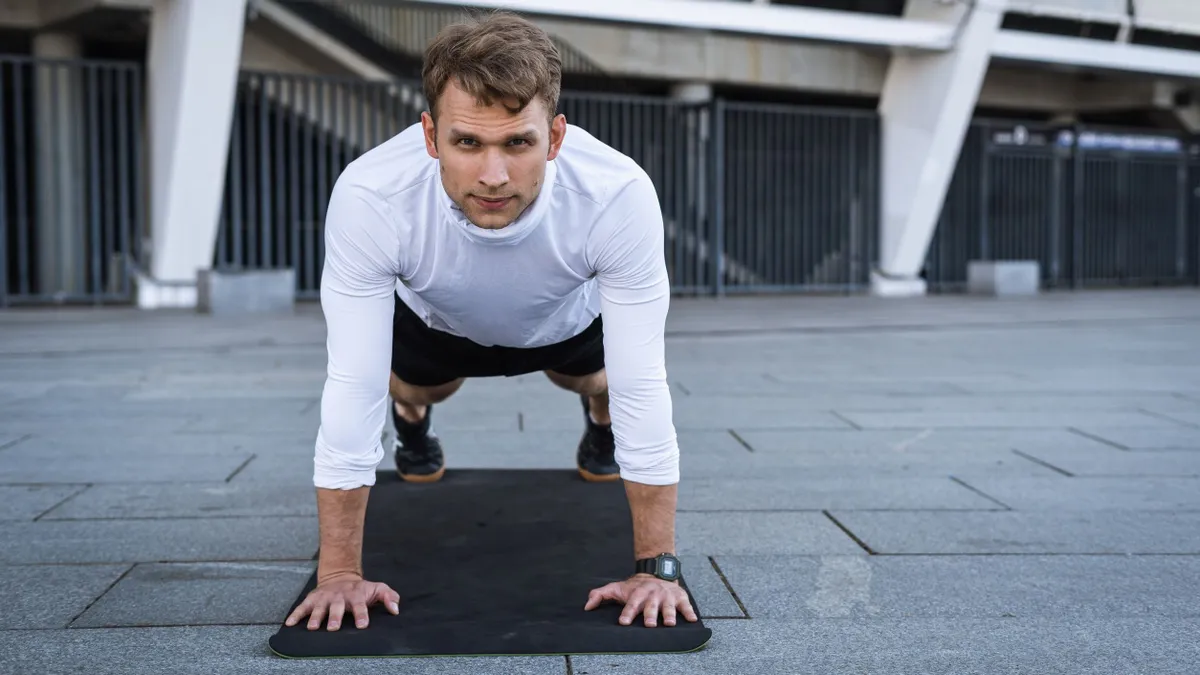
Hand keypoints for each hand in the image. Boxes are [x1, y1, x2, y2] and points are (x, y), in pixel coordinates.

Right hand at [284, 572, 399, 630]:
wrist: (341, 577)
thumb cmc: (361, 589)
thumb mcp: (378, 588)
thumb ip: (389, 597)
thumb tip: (396, 610)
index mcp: (355, 594)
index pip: (359, 604)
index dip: (361, 614)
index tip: (362, 625)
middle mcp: (339, 596)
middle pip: (336, 606)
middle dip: (334, 617)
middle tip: (332, 628)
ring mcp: (324, 597)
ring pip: (319, 607)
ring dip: (315, 617)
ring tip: (312, 627)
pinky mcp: (312, 599)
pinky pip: (302, 607)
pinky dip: (295, 614)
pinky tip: (289, 623)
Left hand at [584, 574, 698, 626]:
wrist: (656, 571)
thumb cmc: (634, 587)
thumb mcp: (616, 588)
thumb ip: (600, 595)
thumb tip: (586, 606)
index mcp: (638, 594)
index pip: (631, 604)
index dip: (627, 613)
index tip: (623, 622)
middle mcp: (653, 594)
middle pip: (651, 606)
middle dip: (650, 615)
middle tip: (649, 625)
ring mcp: (667, 596)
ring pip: (668, 606)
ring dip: (669, 614)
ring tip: (670, 623)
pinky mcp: (680, 597)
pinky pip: (686, 605)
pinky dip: (689, 612)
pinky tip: (693, 620)